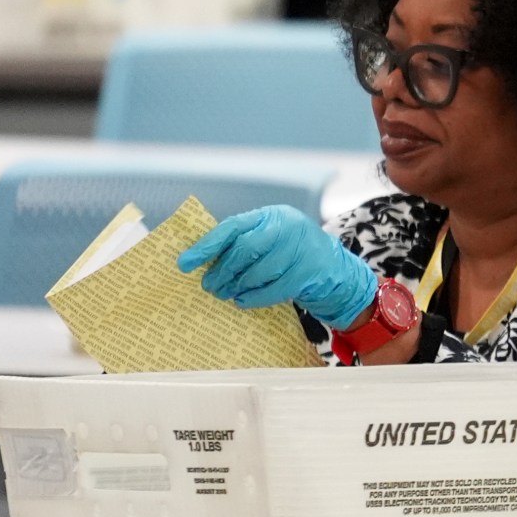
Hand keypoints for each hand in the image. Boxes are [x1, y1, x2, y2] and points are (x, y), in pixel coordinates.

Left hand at [177, 206, 378, 327]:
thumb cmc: (289, 253)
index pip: (233, 226)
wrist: (332, 267)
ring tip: (225, 293)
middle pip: (244, 250)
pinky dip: (252, 297)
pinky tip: (242, 301)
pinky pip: (272, 289)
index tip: (184, 263)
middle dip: (221, 271)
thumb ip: (242, 242)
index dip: (206, 245)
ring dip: (236, 286)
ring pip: (258, 271)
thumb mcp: (269, 238)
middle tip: (208, 285)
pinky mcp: (308, 272)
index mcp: (271, 216)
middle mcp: (287, 227)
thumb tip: (199, 260)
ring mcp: (300, 249)